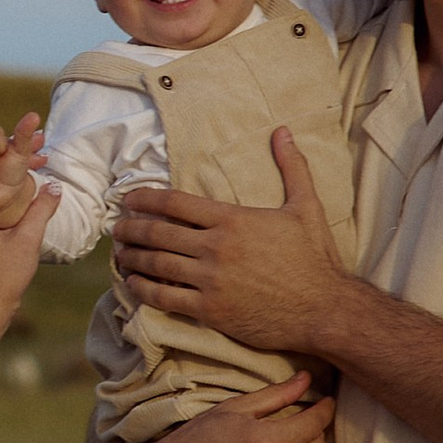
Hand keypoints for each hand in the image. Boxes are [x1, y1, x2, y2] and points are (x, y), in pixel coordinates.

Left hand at [0, 168, 56, 347]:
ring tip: (41, 162)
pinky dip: (10, 194)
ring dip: (14, 177)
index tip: (32, 145)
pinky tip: (32, 185)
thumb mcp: (26, 241)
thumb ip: (40, 211)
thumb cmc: (1, 279)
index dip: (8, 153)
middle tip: (42, 151)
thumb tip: (55, 186)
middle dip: (13, 162)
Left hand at [113, 131, 347, 351]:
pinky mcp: (210, 310)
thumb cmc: (316, 259)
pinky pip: (164, 298)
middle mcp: (216, 247)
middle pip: (158, 232)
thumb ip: (292, 167)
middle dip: (131, 228)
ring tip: (119, 253)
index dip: (146, 198)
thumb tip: (283, 131)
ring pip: (156, 264)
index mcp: (232, 219)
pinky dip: (143, 289)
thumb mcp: (306, 207)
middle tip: (116, 227)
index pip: (176, 202)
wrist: (325, 309)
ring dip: (132, 257)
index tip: (128, 199)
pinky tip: (133, 284)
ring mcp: (210, 280)